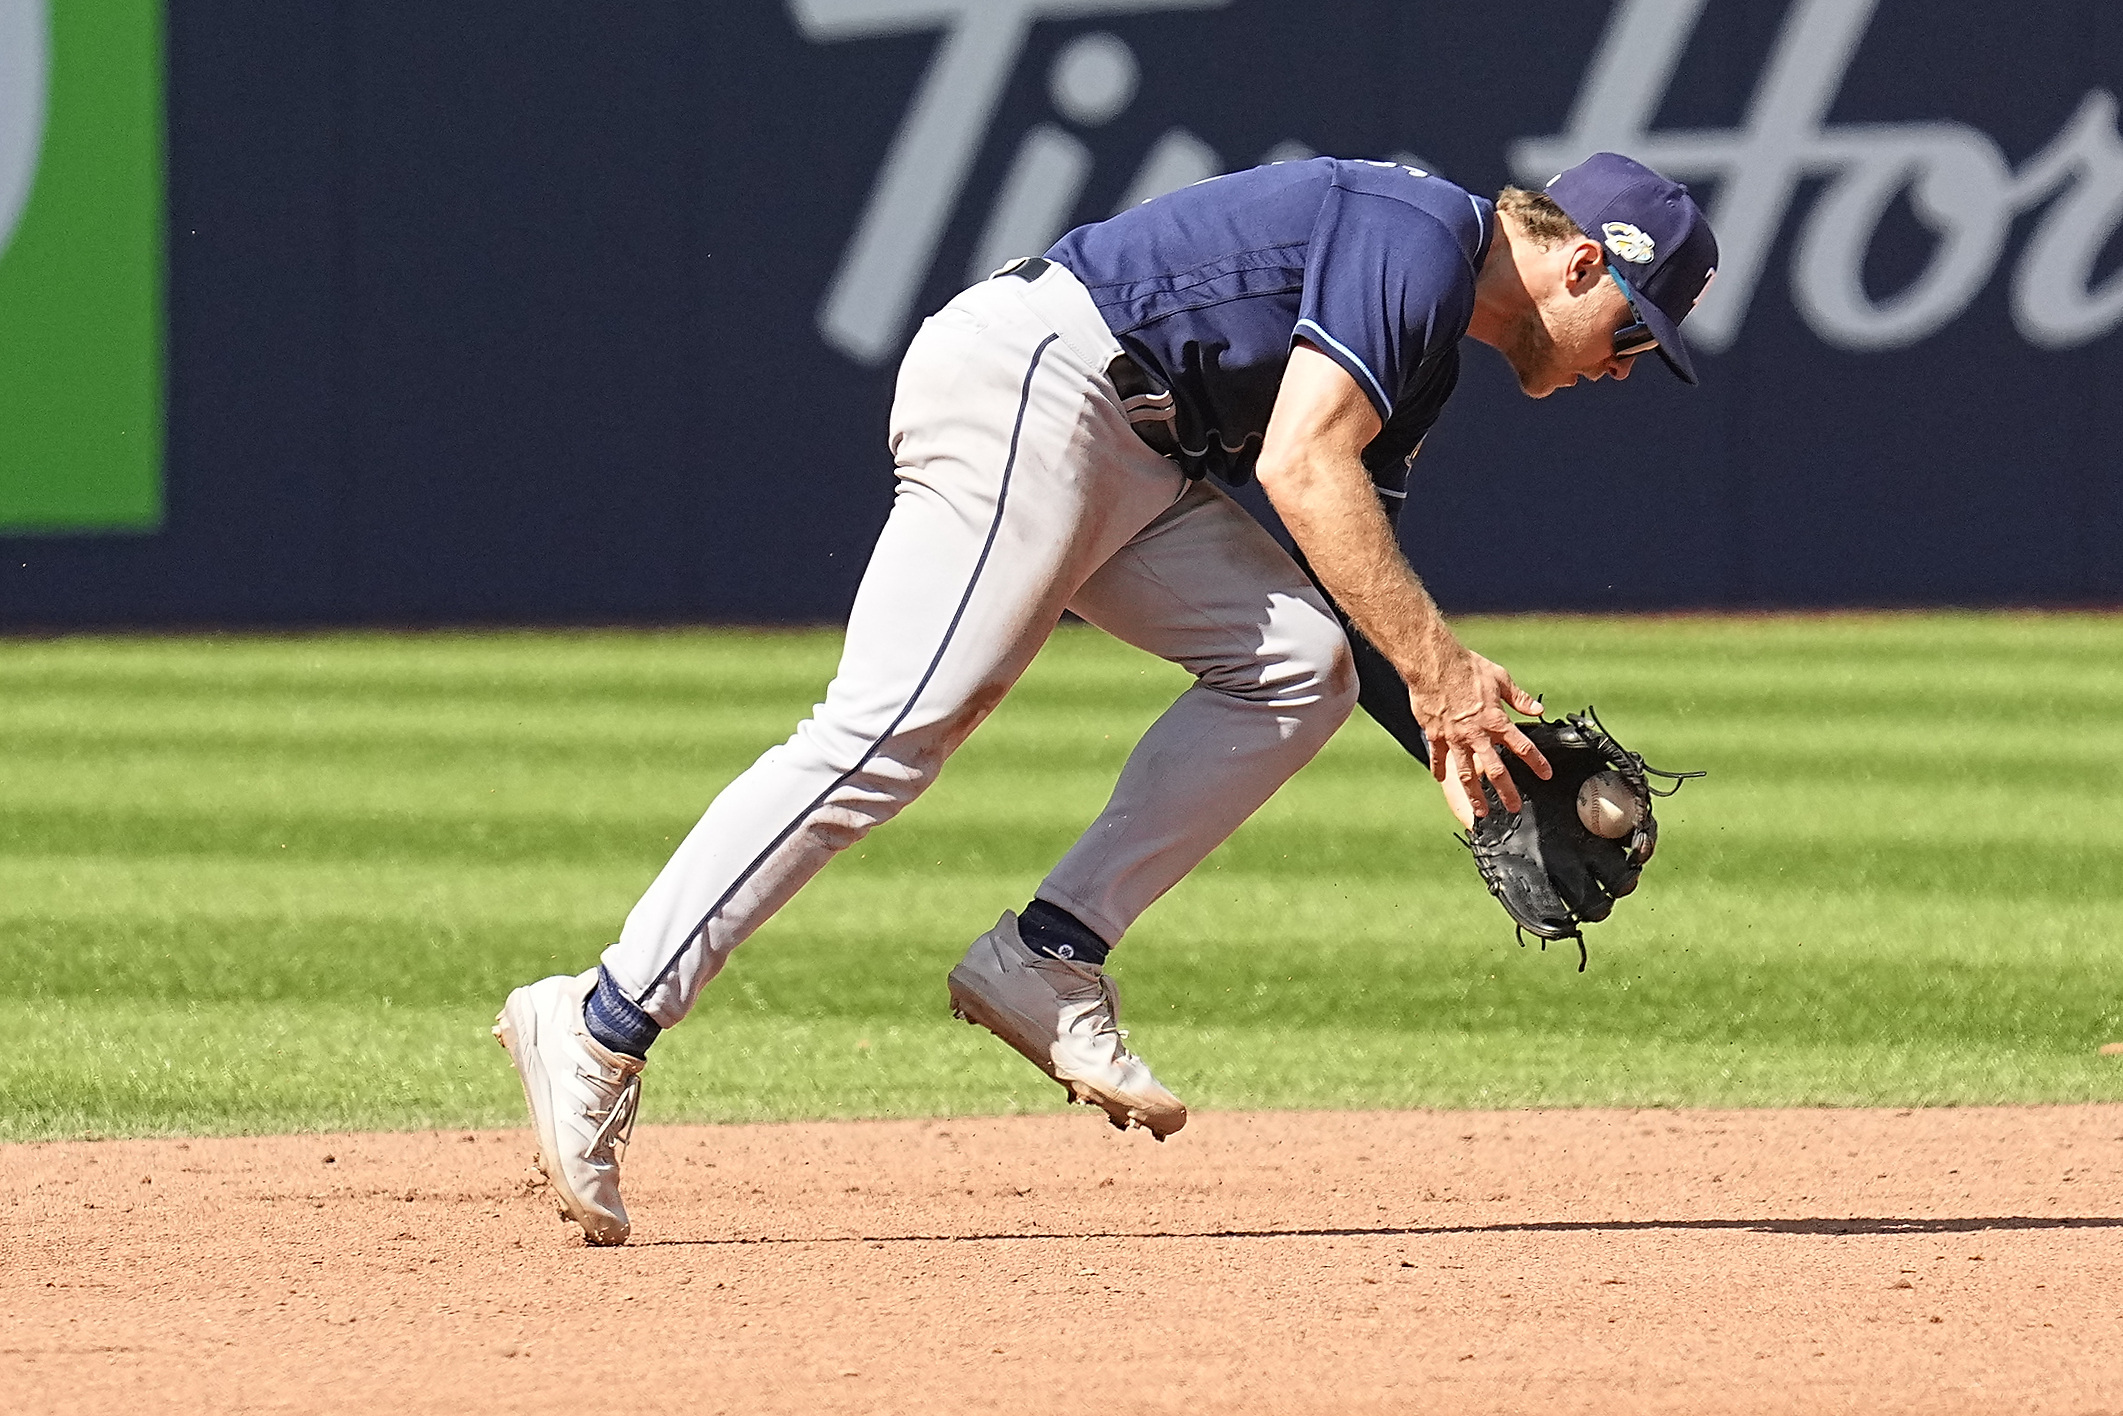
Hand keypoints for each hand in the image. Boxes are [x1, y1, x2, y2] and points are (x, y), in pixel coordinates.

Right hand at [1410, 650, 1548, 818]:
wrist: (1434, 664)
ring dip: (1474, 794)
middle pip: (1496, 770)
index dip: (1536, 762)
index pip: (1522, 746)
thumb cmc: (1467, 668)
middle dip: (1506, 792)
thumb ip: (1519, 698)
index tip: (1546, 774)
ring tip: (1480, 810)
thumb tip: (1538, 708)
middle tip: (1513, 807)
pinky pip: (1438, 757)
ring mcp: (1455, 738)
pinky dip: (1439, 768)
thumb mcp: (1500, 678)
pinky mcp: (1435, 735)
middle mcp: (1477, 735)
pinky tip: (1441, 779)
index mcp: (1496, 721)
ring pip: (1466, 773)